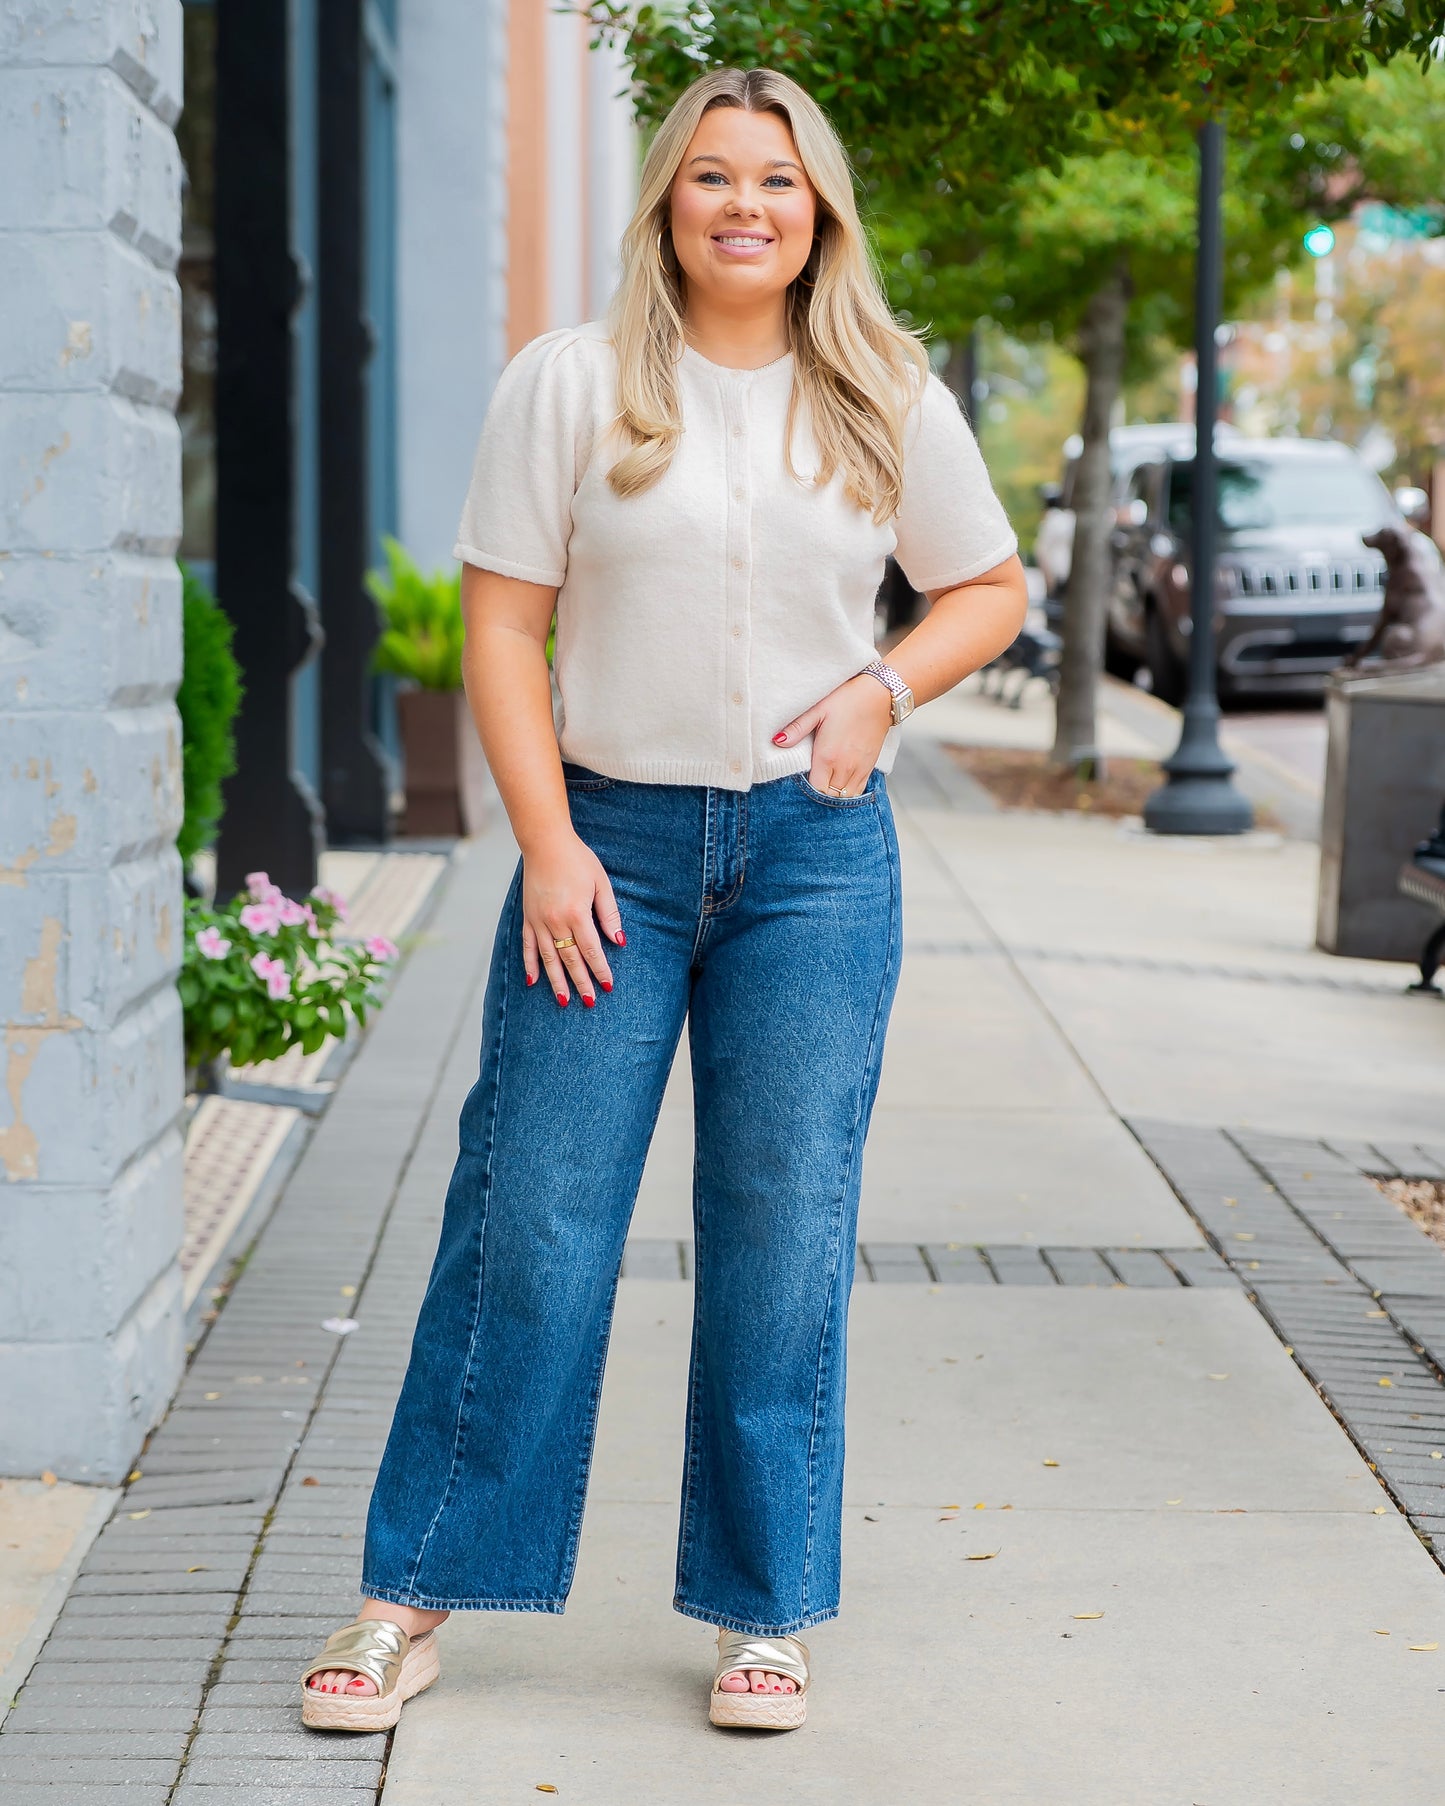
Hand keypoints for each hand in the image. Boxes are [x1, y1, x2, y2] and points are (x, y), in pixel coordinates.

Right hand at [520, 830, 623, 1006]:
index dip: (600, 970)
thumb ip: (608, 913)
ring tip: (564, 1001)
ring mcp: (538, 920)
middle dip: (581, 982)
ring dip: (557, 982)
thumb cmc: (578, 860)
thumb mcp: (601, 883)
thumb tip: (619, 940)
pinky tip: (533, 981)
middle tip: (589, 1002)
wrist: (545, 843)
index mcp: (577, 913)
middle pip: (570, 959)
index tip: (608, 986)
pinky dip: (530, 964)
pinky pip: (528, 946)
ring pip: (549, 958)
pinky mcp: (527, 917)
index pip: (591, 950)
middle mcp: (555, 921)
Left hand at [772, 673, 892, 796]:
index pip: (815, 789)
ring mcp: (859, 769)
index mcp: (827, 756)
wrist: (880, 695)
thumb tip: (778, 741)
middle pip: (829, 797)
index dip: (806, 792)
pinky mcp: (869, 767)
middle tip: (808, 790)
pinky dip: (848, 794)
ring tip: (823, 790)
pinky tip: (839, 788)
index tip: (799, 786)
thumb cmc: (848, 700)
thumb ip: (797, 728)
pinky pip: (859, 791)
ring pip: (844, 798)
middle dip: (818, 797)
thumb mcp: (818, 709)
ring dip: (833, 797)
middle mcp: (844, 767)